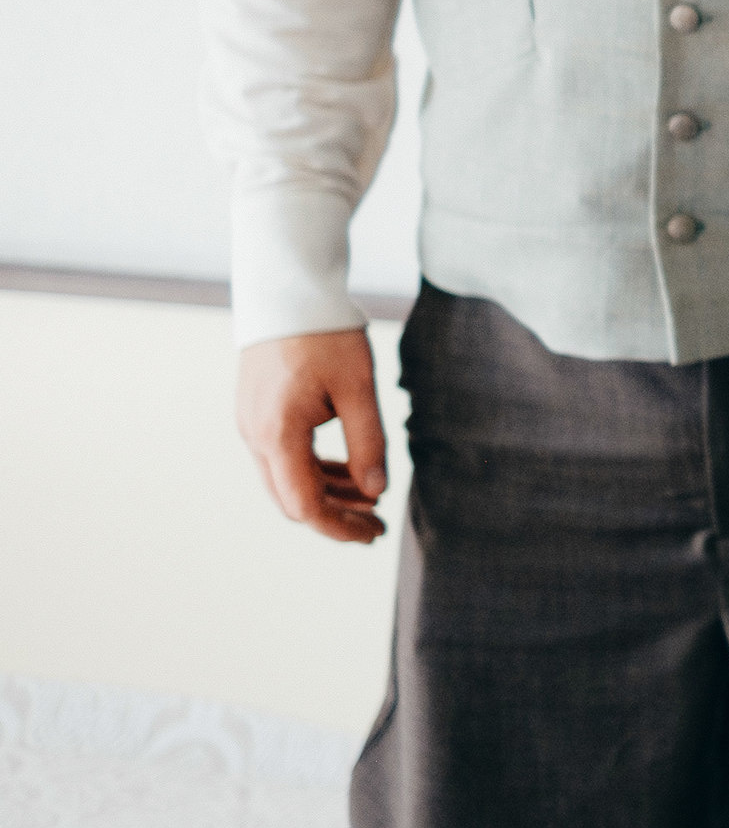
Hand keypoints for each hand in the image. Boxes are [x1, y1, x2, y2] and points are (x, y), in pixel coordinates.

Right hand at [237, 329, 389, 543]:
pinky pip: (284, 457)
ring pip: (287, 480)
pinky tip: (348, 472)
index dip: (339, 527)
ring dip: (327, 494)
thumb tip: (376, 491)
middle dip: (335, 516)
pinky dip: (315, 471)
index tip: (373, 534)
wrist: (287, 293)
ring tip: (371, 498)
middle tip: (377, 525)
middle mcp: (255, 436)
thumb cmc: (326, 336)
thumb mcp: (358, 390)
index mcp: (278, 434)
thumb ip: (368, 444)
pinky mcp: (257, 414)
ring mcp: (251, 425)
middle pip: (292, 499)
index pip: (305, 505)